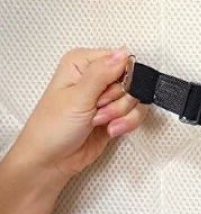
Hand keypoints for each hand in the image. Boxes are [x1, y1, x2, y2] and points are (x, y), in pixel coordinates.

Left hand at [8, 48, 146, 188]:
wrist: (51, 159)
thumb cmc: (52, 128)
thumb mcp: (77, 97)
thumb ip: (102, 73)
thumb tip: (122, 53)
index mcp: (82, 64)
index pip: (121, 59)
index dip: (122, 77)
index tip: (107, 92)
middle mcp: (96, 77)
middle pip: (132, 81)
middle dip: (120, 100)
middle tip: (99, 109)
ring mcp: (107, 97)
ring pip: (136, 99)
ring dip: (122, 114)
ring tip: (101, 121)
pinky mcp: (116, 114)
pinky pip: (136, 114)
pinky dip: (127, 123)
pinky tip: (111, 129)